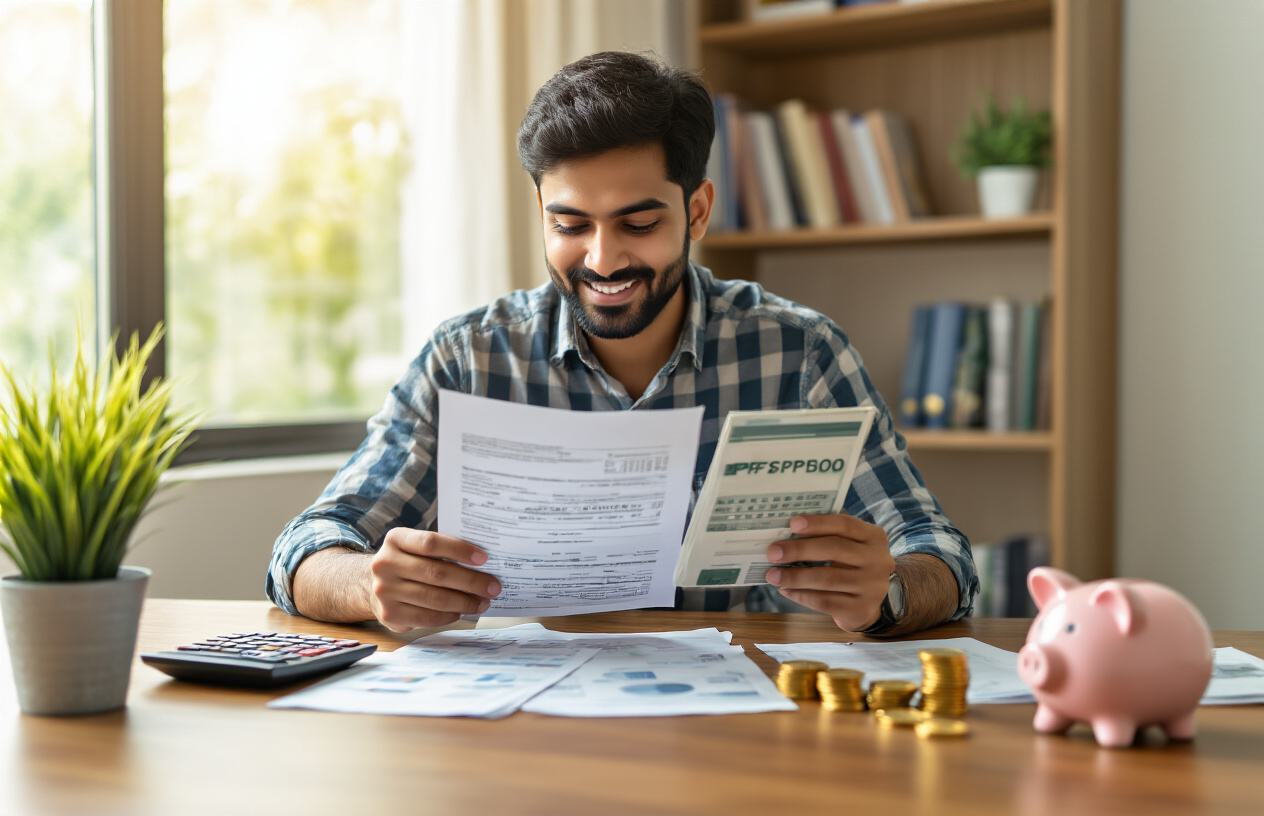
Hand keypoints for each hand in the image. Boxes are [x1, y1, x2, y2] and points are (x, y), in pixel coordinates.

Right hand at [369, 528, 501, 631]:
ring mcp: (385, 591)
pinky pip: (427, 617)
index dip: (459, 550)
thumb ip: (441, 549)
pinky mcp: (390, 614)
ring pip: (434, 598)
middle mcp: (385, 564)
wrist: (374, 584)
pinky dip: (448, 616)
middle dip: (471, 581)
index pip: (431, 543)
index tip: (484, 559)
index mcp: (396, 539)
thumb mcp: (415, 547)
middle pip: (436, 573)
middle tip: (493, 587)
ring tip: (483, 602)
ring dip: (464, 602)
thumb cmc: (408, 562)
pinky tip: (461, 612)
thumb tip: (482, 563)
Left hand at [764, 513, 894, 631]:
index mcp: (873, 537)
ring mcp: (872, 587)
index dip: (818, 523)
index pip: (845, 524)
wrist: (867, 603)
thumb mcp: (848, 547)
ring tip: (773, 575)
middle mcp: (878, 560)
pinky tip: (786, 590)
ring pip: (827, 578)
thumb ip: (826, 537)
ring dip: (795, 576)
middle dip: (799, 550)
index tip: (792, 524)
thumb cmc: (849, 566)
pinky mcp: (860, 610)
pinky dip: (801, 595)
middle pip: (835, 549)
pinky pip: (825, 601)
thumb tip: (785, 536)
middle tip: (773, 553)